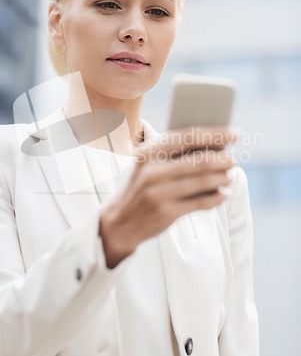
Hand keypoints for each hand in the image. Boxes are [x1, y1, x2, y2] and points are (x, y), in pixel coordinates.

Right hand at [99, 127, 236, 267]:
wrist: (119, 221)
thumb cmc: (142, 187)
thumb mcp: (149, 165)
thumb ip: (174, 154)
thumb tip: (216, 146)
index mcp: (149, 152)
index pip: (189, 136)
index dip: (216, 134)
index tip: (236, 133)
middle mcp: (152, 170)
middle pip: (200, 160)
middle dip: (223, 160)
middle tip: (234, 160)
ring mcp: (158, 193)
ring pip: (203, 181)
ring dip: (222, 178)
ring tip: (228, 176)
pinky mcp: (166, 212)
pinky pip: (200, 203)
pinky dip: (216, 198)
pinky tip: (222, 194)